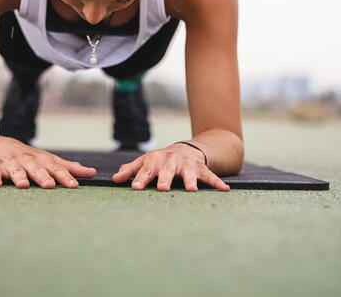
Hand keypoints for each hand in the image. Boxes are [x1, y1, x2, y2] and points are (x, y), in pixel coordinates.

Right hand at [0, 136, 95, 188]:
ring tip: (23, 185)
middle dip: (43, 176)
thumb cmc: (29, 158)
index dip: (65, 176)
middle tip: (49, 185)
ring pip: (16, 170)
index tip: (74, 185)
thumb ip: (69, 168)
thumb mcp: (48, 160)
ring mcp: (10, 163)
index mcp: (42, 160)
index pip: (56, 168)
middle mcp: (28, 160)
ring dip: (19, 177)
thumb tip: (93, 173)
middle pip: (36, 168)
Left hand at [111, 143, 230, 191]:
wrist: (185, 150)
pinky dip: (217, 183)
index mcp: (155, 161)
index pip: (146, 170)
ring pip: (189, 173)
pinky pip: (210, 176)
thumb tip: (114, 179)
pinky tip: (225, 190)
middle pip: (167, 171)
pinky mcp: (201, 169)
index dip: (141, 179)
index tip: (135, 187)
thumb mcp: (145, 162)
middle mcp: (171, 161)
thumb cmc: (161, 161)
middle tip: (163, 189)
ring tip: (191, 190)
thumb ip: (131, 170)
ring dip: (191, 181)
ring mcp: (187, 165)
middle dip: (165, 179)